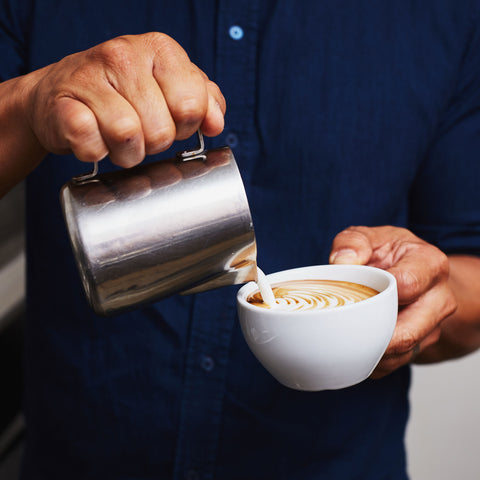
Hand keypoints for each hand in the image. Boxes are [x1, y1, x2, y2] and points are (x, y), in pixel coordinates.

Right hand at [25, 32, 225, 167]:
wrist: (62, 93)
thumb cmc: (124, 94)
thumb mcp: (170, 89)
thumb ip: (202, 101)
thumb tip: (216, 124)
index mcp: (160, 50)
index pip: (192, 104)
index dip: (185, 126)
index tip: (171, 122)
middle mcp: (124, 55)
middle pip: (161, 128)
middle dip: (155, 144)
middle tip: (141, 134)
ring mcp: (89, 76)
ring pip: (127, 135)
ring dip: (127, 152)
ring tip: (119, 141)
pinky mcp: (61, 104)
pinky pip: (91, 143)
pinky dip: (96, 152)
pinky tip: (94, 139)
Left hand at [329, 226, 456, 377]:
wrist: (408, 272)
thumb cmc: (387, 253)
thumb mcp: (370, 237)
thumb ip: (353, 241)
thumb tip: (342, 262)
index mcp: (429, 264)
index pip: (408, 285)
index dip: (378, 292)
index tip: (354, 291)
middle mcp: (439, 298)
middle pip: (408, 331)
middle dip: (372, 333)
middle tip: (341, 327)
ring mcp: (432, 326)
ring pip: (402, 352)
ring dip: (370, 351)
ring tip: (344, 337)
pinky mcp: (421, 345)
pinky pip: (396, 363)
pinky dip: (372, 361)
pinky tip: (353, 348)